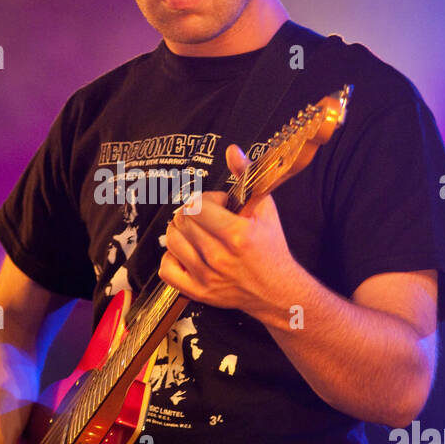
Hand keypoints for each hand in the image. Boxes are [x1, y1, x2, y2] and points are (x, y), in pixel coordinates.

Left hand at [159, 143, 296, 319]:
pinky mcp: (198, 292)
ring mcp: (206, 277)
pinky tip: (187, 252)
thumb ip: (247, 177)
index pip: (197, 207)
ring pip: (172, 241)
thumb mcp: (265, 209)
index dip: (206, 200)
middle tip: (209, 217)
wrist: (277, 291)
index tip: (220, 205)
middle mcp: (219, 257)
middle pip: (182, 221)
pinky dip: (172, 257)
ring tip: (198, 232)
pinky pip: (166, 270)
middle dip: (193, 213)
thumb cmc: (271, 248)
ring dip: (181, 231)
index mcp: (236, 235)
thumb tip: (232, 151)